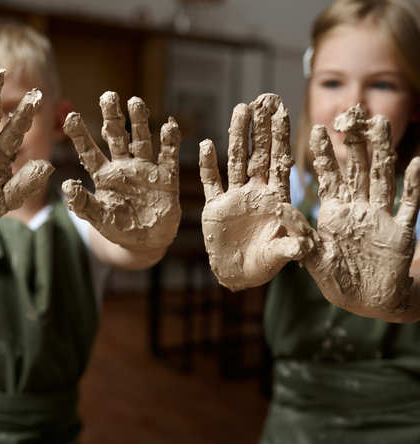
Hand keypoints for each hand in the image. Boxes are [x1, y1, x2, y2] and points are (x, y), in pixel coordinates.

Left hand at [62, 92, 180, 249]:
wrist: (146, 242)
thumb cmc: (120, 229)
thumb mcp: (100, 219)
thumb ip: (84, 204)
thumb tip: (65, 185)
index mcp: (104, 176)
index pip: (89, 152)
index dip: (80, 135)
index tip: (70, 117)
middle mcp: (124, 167)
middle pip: (117, 138)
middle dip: (112, 118)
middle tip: (108, 96)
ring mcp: (146, 170)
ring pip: (142, 141)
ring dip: (139, 123)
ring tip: (136, 102)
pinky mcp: (166, 178)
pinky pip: (169, 157)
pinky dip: (170, 143)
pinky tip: (168, 127)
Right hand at [200, 93, 315, 290]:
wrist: (237, 274)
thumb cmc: (263, 264)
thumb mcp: (280, 255)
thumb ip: (290, 246)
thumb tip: (305, 244)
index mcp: (276, 200)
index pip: (280, 163)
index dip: (281, 139)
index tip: (283, 113)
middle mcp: (256, 193)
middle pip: (259, 155)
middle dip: (261, 129)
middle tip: (263, 100)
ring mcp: (234, 197)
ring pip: (235, 161)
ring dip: (237, 137)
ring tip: (241, 109)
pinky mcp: (214, 206)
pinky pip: (210, 182)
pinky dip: (207, 165)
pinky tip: (207, 145)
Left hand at [303, 104, 419, 316]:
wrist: (365, 301)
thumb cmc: (336, 279)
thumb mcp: (312, 256)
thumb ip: (298, 232)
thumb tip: (278, 207)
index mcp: (334, 213)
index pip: (329, 177)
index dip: (324, 155)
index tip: (319, 128)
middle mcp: (357, 209)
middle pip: (357, 170)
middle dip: (356, 144)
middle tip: (354, 116)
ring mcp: (380, 218)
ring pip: (382, 179)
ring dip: (383, 153)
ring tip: (381, 125)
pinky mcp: (400, 232)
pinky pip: (409, 206)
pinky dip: (413, 187)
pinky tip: (415, 164)